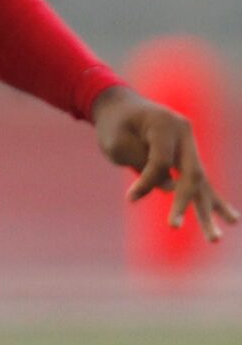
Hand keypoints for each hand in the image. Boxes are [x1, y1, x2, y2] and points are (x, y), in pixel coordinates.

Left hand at [92, 85, 234, 241]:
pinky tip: (231, 219)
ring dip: (207, 211)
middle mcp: (185, 134)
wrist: (120, 106)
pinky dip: (213, 200)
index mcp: (165, 125)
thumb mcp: (118, 143)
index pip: (161, 161)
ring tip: (215, 238)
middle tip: (173, 226)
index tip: (130, 197)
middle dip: (185, 203)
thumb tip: (172, 189)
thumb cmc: (114, 125)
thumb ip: (145, 164)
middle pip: (191, 174)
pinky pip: (202, 181)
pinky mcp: (190, 156)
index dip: (146, 181)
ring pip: (202, 182)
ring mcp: (191, 145)